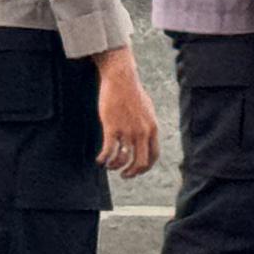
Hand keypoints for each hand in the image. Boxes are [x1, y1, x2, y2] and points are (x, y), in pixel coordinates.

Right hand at [95, 48, 159, 176]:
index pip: (154, 155)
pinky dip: (103, 159)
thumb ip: (148, 125)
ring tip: (109, 165)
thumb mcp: (147, 110)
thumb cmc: (132, 92)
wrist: (121, 78)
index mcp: (152, 128)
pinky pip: (108, 151)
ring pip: (122, 159)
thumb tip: (146, 137)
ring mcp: (127, 131)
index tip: (137, 170)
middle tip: (124, 175)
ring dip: (115, 166)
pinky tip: (99, 160)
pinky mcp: (112, 127)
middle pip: (140, 163)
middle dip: (132, 173)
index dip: (145, 167)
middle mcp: (142, 132)